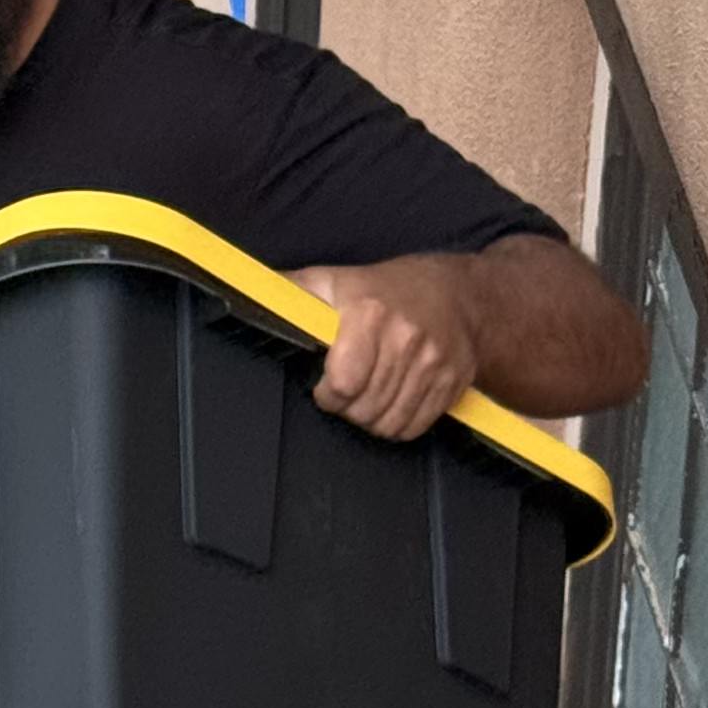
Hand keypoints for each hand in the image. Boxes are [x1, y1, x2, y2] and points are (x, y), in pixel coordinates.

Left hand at [293, 255, 481, 439]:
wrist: (458, 292)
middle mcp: (405, 339)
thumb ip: (293, 291)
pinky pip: (415, 426)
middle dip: (348, 409)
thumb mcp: (335, 280)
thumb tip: (249, 292)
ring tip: (368, 397)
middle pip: (364, 409)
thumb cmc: (386, 289)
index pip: (344, 383)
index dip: (328, 394)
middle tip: (346, 394)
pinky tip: (392, 402)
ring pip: (389, 423)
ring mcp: (434, 363)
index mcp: (370, 313)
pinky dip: (398, 424)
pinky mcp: (453, 382)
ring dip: (371, 419)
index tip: (325, 388)